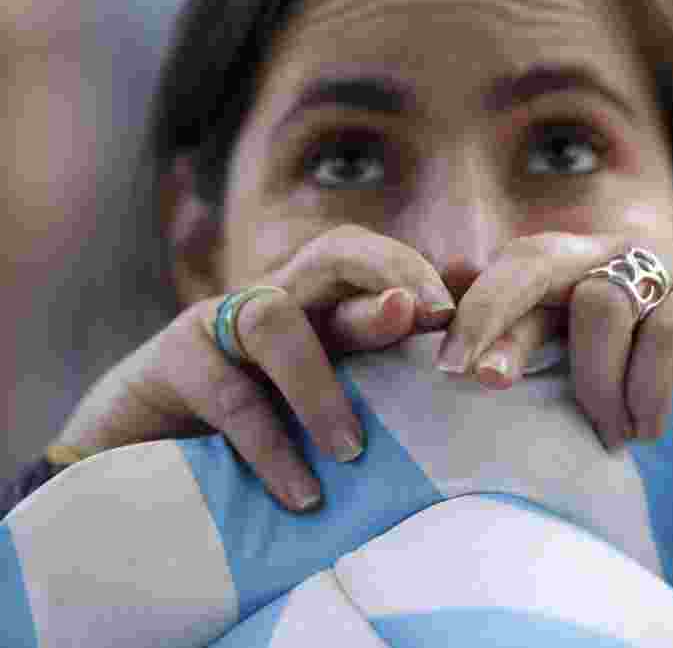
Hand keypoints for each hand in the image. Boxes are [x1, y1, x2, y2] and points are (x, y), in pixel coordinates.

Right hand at [56, 225, 458, 511]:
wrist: (143, 464)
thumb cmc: (253, 439)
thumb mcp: (322, 413)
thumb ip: (377, 394)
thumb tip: (452, 395)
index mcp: (320, 311)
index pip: (371, 264)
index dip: (414, 273)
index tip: (452, 310)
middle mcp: (277, 302)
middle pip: (334, 255)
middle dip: (388, 274)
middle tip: (428, 314)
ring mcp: (220, 324)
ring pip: (276, 321)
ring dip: (320, 387)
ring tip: (351, 452)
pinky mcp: (174, 360)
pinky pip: (229, 394)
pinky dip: (270, 446)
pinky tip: (301, 493)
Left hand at [435, 232, 672, 450]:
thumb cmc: (667, 371)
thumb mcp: (597, 363)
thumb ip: (540, 343)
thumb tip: (464, 338)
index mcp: (578, 266)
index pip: (511, 270)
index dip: (474, 310)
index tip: (444, 369)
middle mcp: (617, 252)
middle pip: (537, 257)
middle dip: (496, 314)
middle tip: (479, 378)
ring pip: (602, 304)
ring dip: (595, 384)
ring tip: (611, 436)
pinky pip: (669, 333)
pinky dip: (648, 391)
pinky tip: (647, 430)